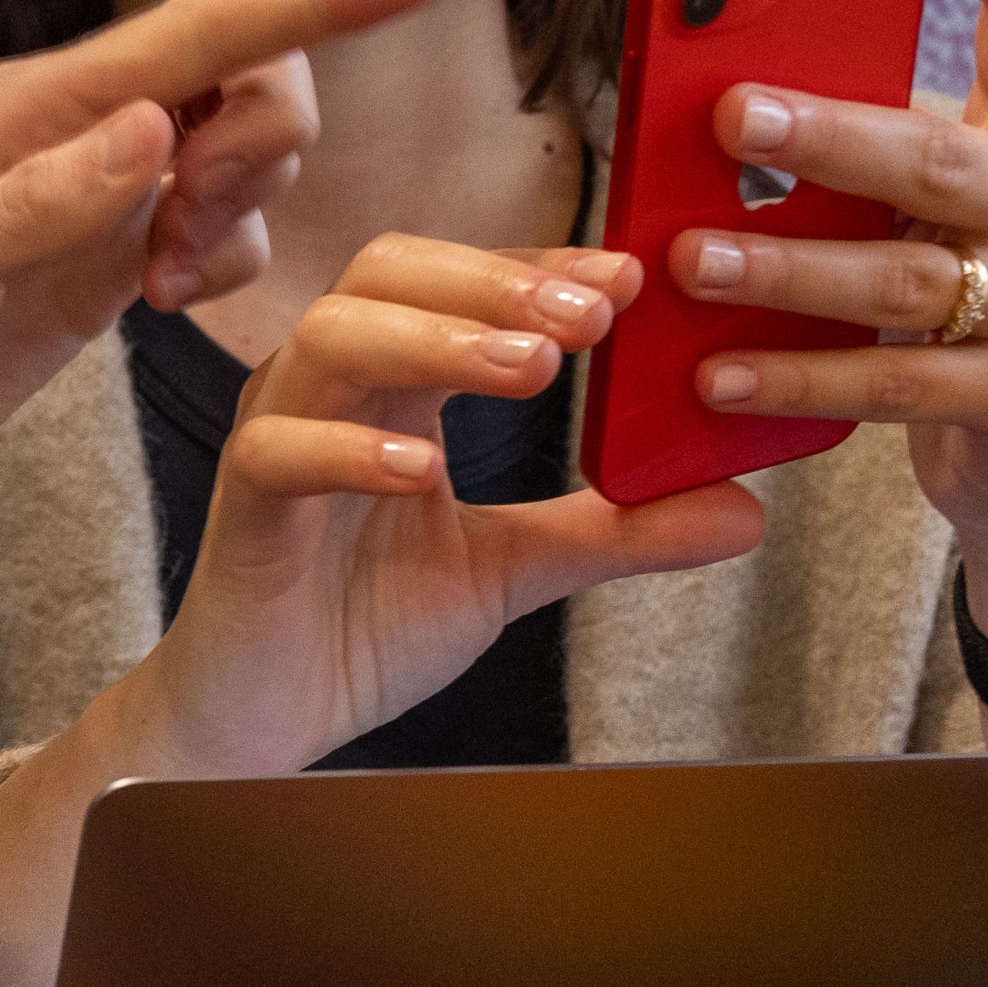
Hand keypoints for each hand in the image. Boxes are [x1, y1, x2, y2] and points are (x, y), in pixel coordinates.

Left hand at [0, 0, 456, 620]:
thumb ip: (37, 208)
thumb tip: (153, 126)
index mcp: (26, 111)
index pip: (198, 34)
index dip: (319, 2)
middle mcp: (70, 132)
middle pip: (246, 69)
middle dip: (271, 132)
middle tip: (187, 232)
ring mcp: (89, 196)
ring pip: (240, 149)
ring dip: (243, 208)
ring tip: (153, 286)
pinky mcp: (98, 265)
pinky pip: (211, 230)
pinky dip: (218, 261)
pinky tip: (154, 305)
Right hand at [135, 237, 764, 780]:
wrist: (268, 718)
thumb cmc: (362, 624)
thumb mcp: (513, 569)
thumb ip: (613, 530)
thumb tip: (744, 508)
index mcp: (390, 383)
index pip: (459, 282)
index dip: (540, 268)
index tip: (630, 281)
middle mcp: (327, 389)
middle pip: (388, 274)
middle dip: (495, 280)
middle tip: (593, 315)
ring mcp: (277, 438)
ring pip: (332, 338)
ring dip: (437, 340)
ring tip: (531, 368)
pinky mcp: (243, 509)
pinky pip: (279, 452)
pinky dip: (348, 451)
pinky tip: (423, 470)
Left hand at [662, 0, 987, 647]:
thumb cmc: (952, 310)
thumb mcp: (919, 217)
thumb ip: (862, 160)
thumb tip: (715, 98)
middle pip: (936, 158)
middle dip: (824, 135)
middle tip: (728, 115)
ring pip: (904, 280)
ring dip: (784, 268)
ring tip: (688, 258)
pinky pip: (899, 382)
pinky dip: (800, 376)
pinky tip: (716, 372)